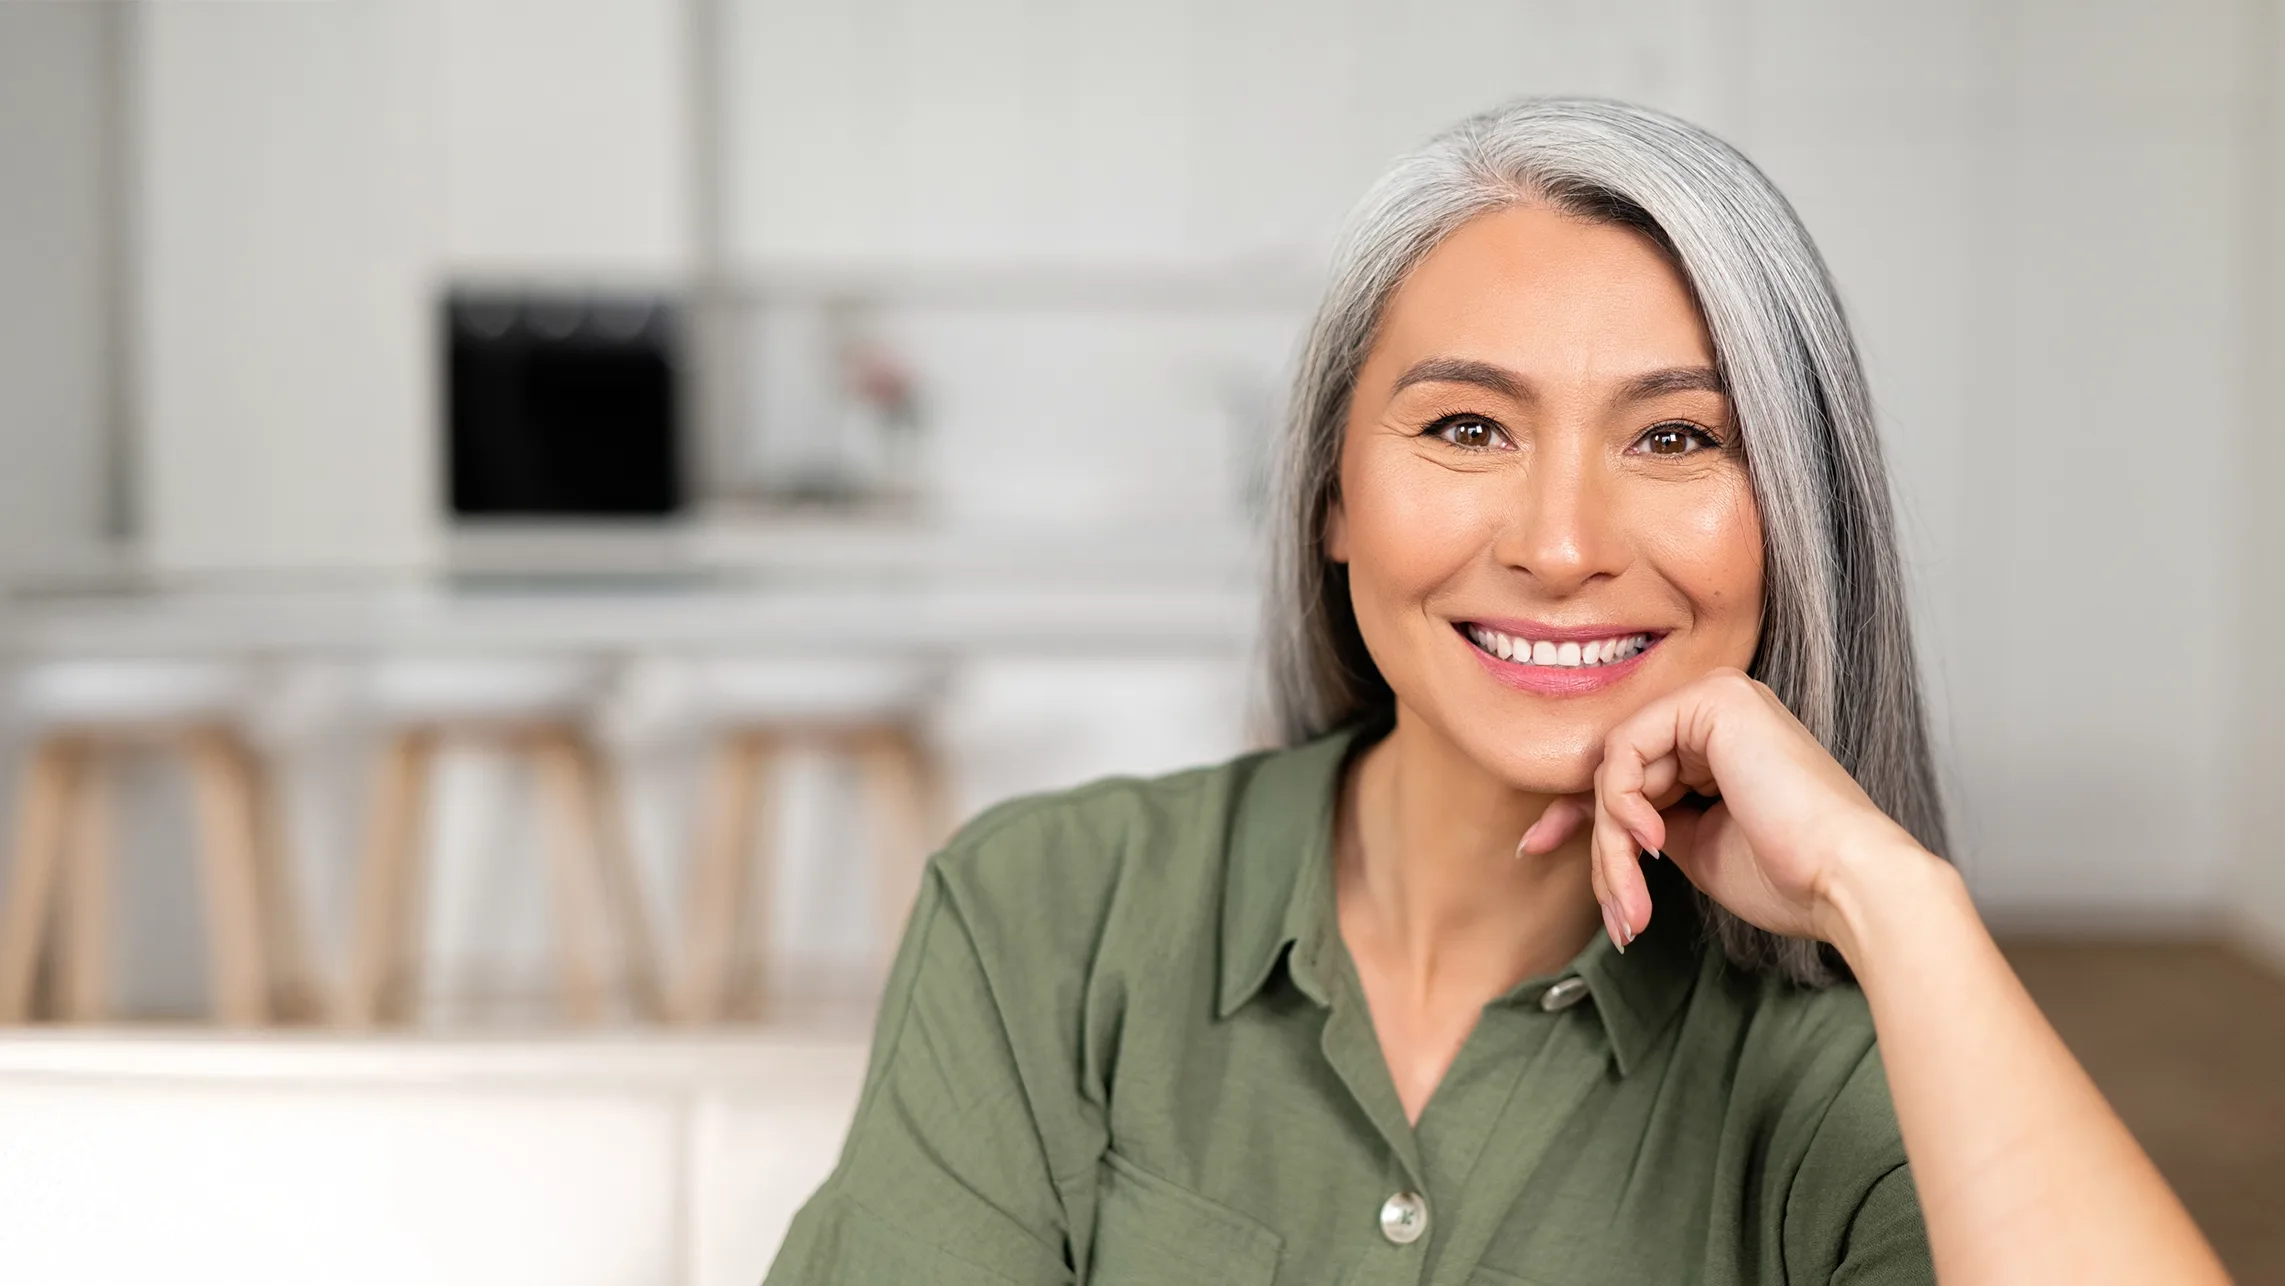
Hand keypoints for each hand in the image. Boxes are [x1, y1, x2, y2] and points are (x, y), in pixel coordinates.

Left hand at [1516, 667, 1928, 952]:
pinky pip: (1626, 753)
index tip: (1536, 848)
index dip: (1578, 814)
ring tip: (1633, 903)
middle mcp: (1715, 710)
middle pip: (1616, 772)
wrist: (1847, 882)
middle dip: (1600, 847)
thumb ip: (1647, 824)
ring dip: (1613, 846)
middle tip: (1615, 909)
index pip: (1626, 769)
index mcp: (1719, 742)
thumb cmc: (1788, 877)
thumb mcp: (1696, 848)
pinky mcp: (1714, 700)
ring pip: (1616, 770)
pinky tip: (1655, 843)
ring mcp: (1716, 698)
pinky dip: (1623, 807)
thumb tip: (1591, 825)